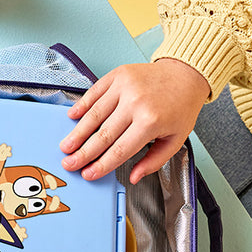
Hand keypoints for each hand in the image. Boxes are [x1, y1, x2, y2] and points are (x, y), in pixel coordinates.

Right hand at [60, 59, 209, 183]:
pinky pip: (95, 92)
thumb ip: (154, 161)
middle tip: (69, 163)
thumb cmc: (181, 107)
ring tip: (66, 146)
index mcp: (151, 122)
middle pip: (103, 135)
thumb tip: (133, 177)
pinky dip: (82, 106)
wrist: (185, 75)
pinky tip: (73, 117)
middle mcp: (136, 103)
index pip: (120, 150)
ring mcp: (125, 87)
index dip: (101, 165)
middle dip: (83, 153)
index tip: (89, 173)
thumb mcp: (176, 139)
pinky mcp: (118, 75)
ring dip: (78, 132)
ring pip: (94, 114)